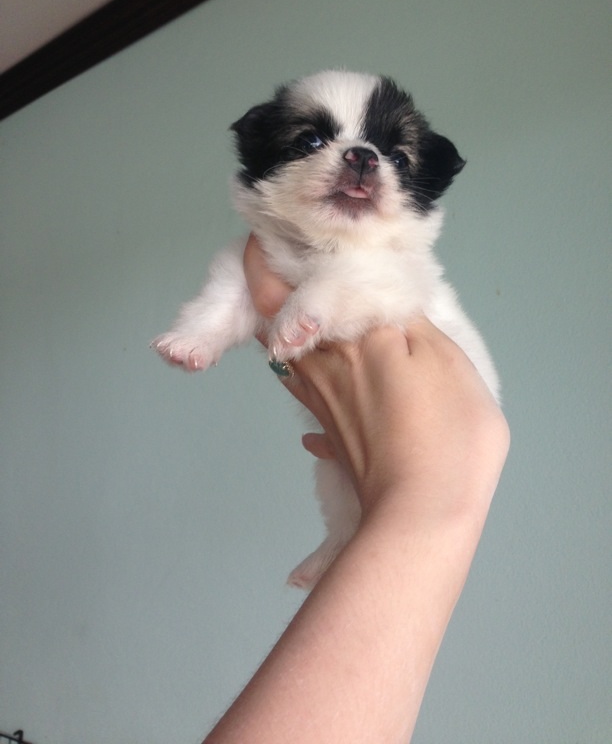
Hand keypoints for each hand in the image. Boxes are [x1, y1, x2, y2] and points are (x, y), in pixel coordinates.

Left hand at [244, 234, 508, 524]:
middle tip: (277, 265)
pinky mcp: (330, 432)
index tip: (261, 239)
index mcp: (348, 340)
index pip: (289, 292)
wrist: (423, 513)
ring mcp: (321, 404)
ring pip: (285, 357)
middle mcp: (322, 367)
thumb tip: (381, 302)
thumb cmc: (443, 429)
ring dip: (282, 329)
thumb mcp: (443, 359)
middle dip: (268, 291)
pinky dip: (301, 374)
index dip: (266, 263)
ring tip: (296, 311)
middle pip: (275, 323)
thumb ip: (410, 322)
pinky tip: (314, 375)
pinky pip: (304, 391)